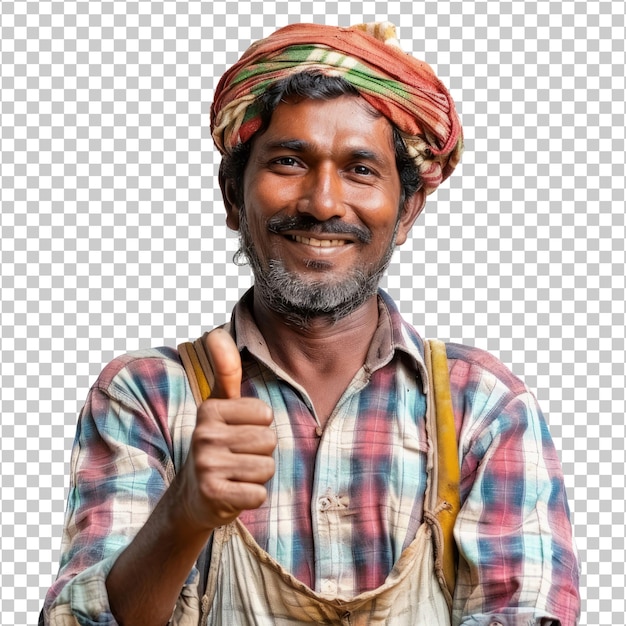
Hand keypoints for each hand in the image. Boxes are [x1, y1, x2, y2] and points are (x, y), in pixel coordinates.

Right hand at [178, 328, 275, 531]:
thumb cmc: (217, 445)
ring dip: (258, 475)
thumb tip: (216, 333)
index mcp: (209, 409)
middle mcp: (203, 434)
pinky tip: (234, 493)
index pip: (266, 415)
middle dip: (260, 453)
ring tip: (236, 474)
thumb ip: (225, 371)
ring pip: (267, 467)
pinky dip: (253, 496)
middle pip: (268, 441)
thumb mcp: (220, 406)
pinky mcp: (212, 495)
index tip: (237, 434)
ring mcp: (206, 466)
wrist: (193, 497)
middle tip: (237, 458)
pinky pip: (259, 493)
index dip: (259, 427)